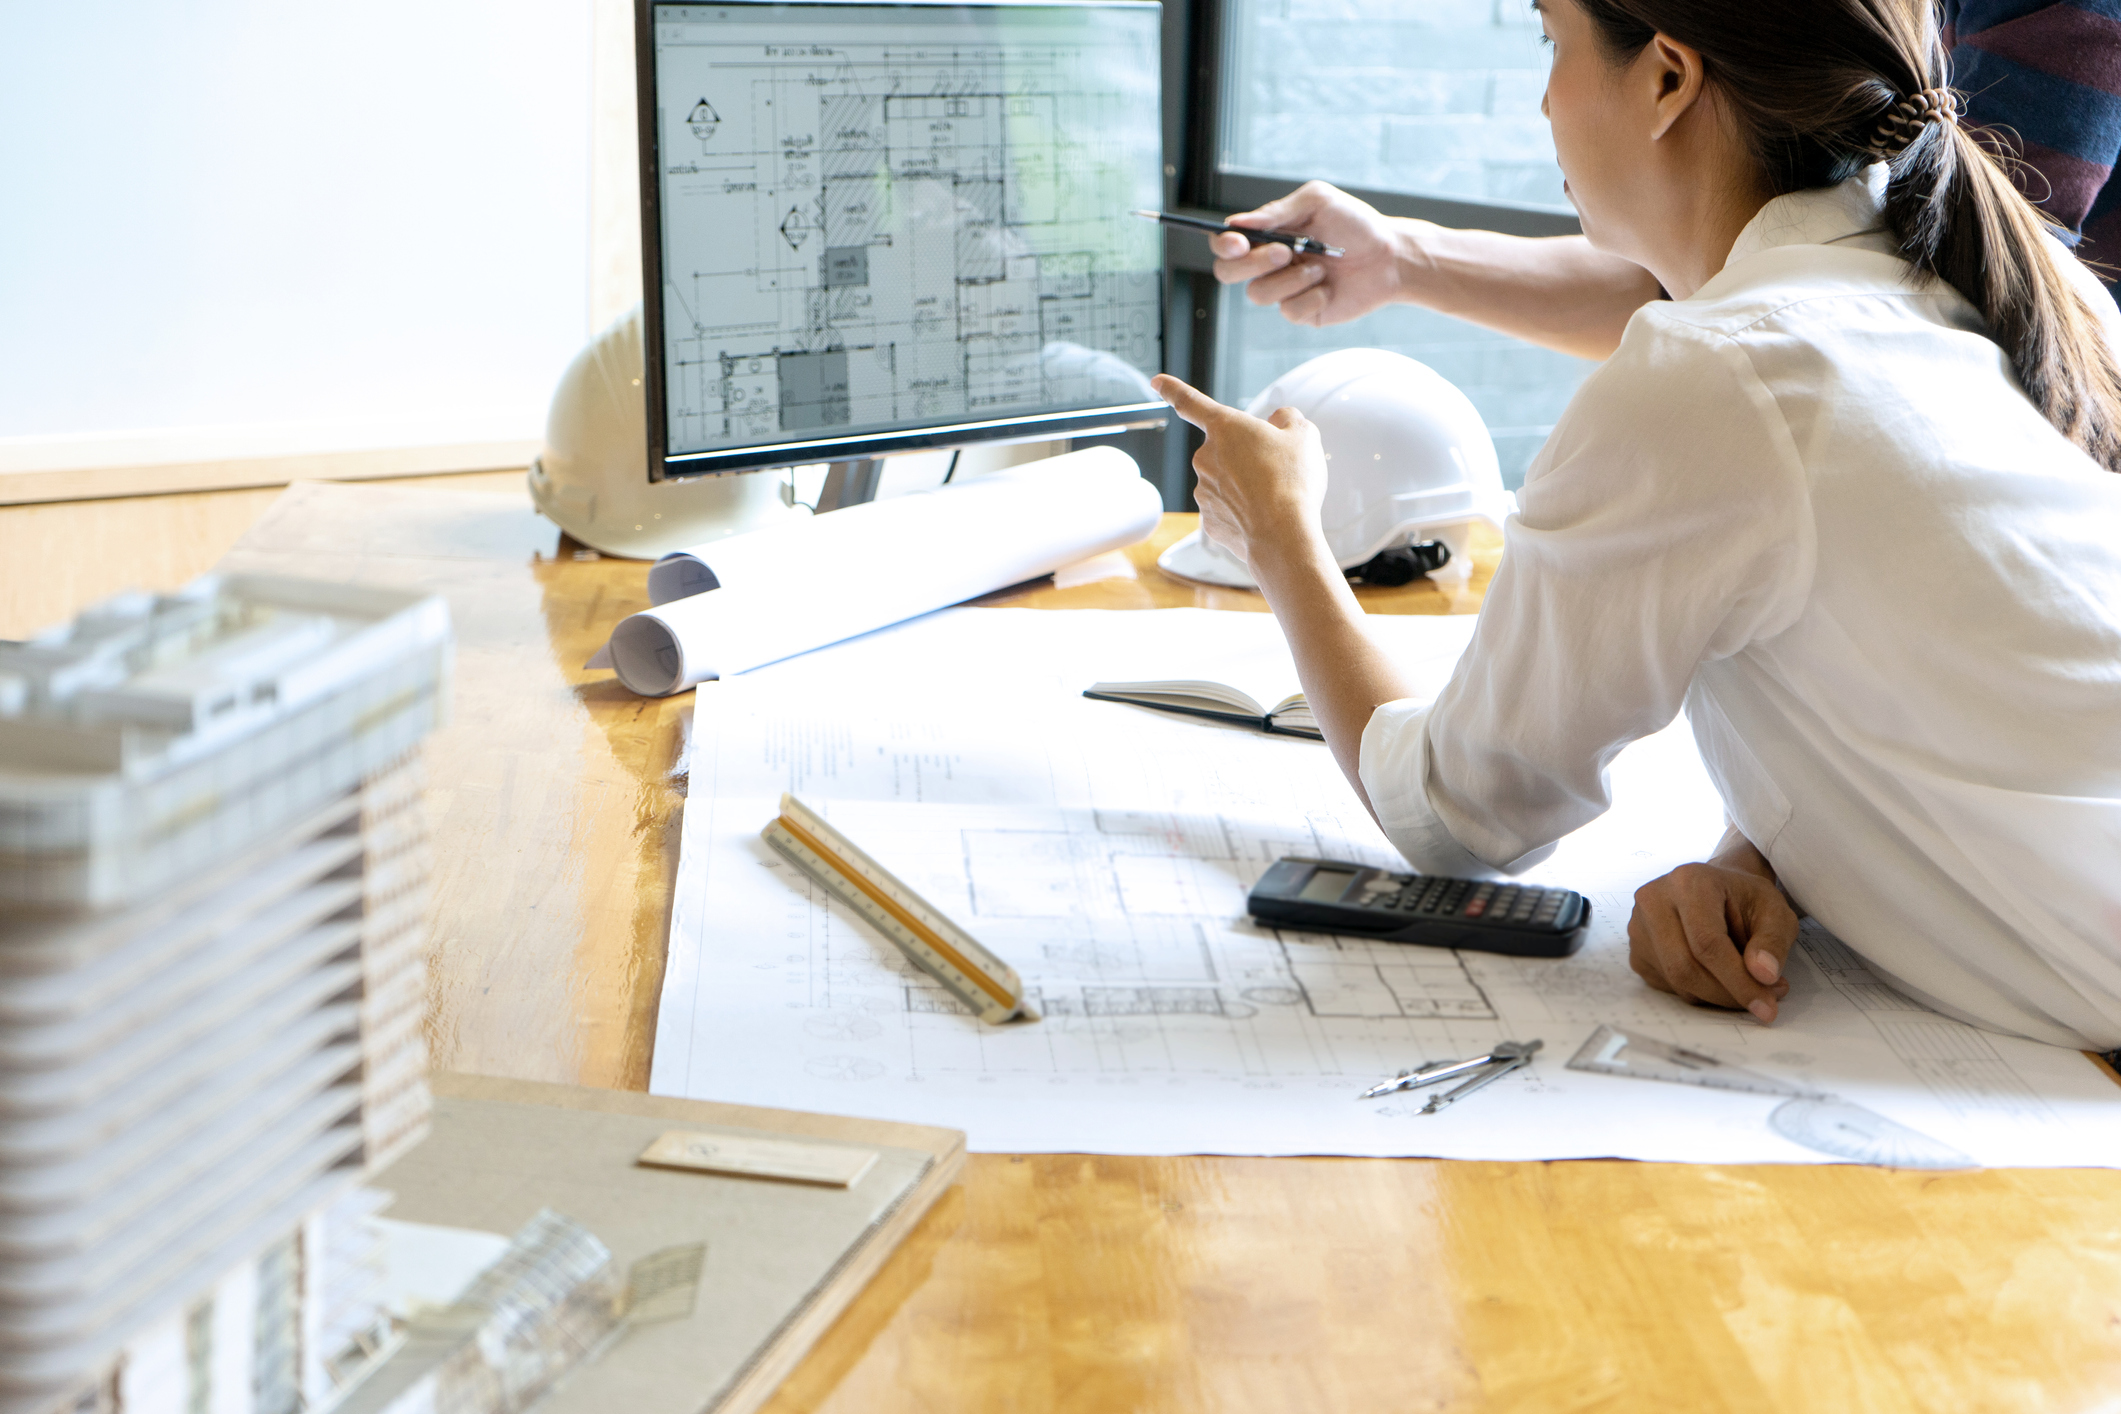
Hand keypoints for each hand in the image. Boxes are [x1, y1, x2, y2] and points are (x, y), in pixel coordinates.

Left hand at [1150, 373, 1328, 570]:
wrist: (1283, 537)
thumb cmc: (1292, 482)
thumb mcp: (1304, 435)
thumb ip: (1288, 419)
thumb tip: (1279, 421)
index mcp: (1225, 427)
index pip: (1191, 402)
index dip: (1173, 389)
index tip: (1157, 382)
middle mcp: (1206, 457)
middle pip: (1226, 450)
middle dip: (1247, 456)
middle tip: (1276, 470)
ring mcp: (1204, 490)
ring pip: (1228, 481)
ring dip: (1247, 485)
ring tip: (1275, 496)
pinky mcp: (1209, 520)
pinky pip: (1229, 509)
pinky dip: (1245, 512)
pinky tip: (1264, 516)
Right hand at [1211, 181, 1406, 326]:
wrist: (1389, 257)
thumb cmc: (1355, 224)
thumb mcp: (1318, 203)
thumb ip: (1278, 211)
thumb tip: (1238, 222)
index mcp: (1267, 234)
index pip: (1225, 241)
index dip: (1223, 244)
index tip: (1239, 242)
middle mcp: (1268, 263)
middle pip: (1228, 272)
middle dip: (1253, 263)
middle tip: (1286, 252)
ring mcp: (1282, 289)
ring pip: (1258, 294)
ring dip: (1291, 279)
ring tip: (1321, 268)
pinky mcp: (1300, 311)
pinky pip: (1289, 311)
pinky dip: (1311, 297)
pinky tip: (1329, 288)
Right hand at [1627, 860, 1798, 1021]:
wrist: (1718, 890)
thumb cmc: (1746, 900)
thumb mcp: (1776, 912)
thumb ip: (1773, 942)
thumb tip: (1764, 976)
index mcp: (1688, 882)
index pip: (1707, 943)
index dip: (1738, 981)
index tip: (1766, 1007)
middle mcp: (1653, 900)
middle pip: (1685, 967)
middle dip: (1726, 994)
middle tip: (1763, 1002)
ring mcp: (1638, 927)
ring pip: (1676, 981)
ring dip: (1716, 995)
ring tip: (1746, 982)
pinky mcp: (1636, 950)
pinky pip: (1668, 985)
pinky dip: (1699, 992)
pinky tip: (1717, 975)